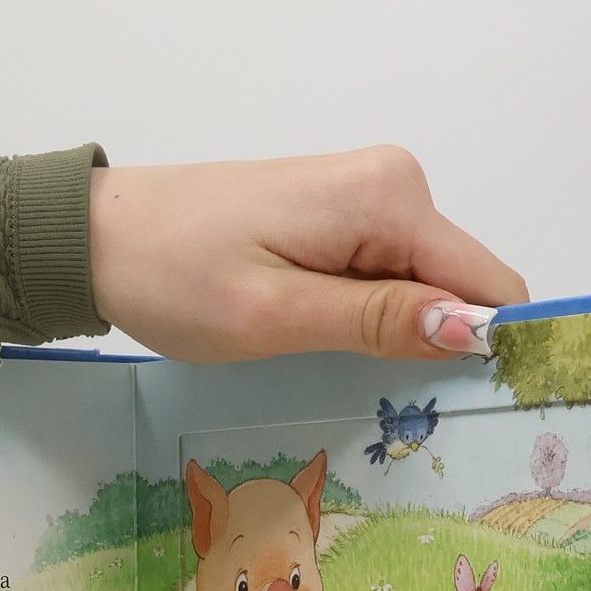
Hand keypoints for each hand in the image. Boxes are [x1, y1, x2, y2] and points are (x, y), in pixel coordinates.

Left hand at [90, 148, 526, 361]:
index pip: (490, 285)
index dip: (488, 347)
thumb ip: (378, 321)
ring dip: (396, 333)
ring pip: (425, 286)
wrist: (100, 238)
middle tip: (367, 390)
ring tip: (329, 361)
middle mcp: (394, 184)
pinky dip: (369, 316)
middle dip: (434, 342)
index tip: (459, 406)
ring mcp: (368, 196)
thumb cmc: (175, 276)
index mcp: (389, 199)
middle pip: (460, 286)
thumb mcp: (276, 314)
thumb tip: (474, 329)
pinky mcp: (342, 214)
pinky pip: (389, 275)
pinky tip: (319, 336)